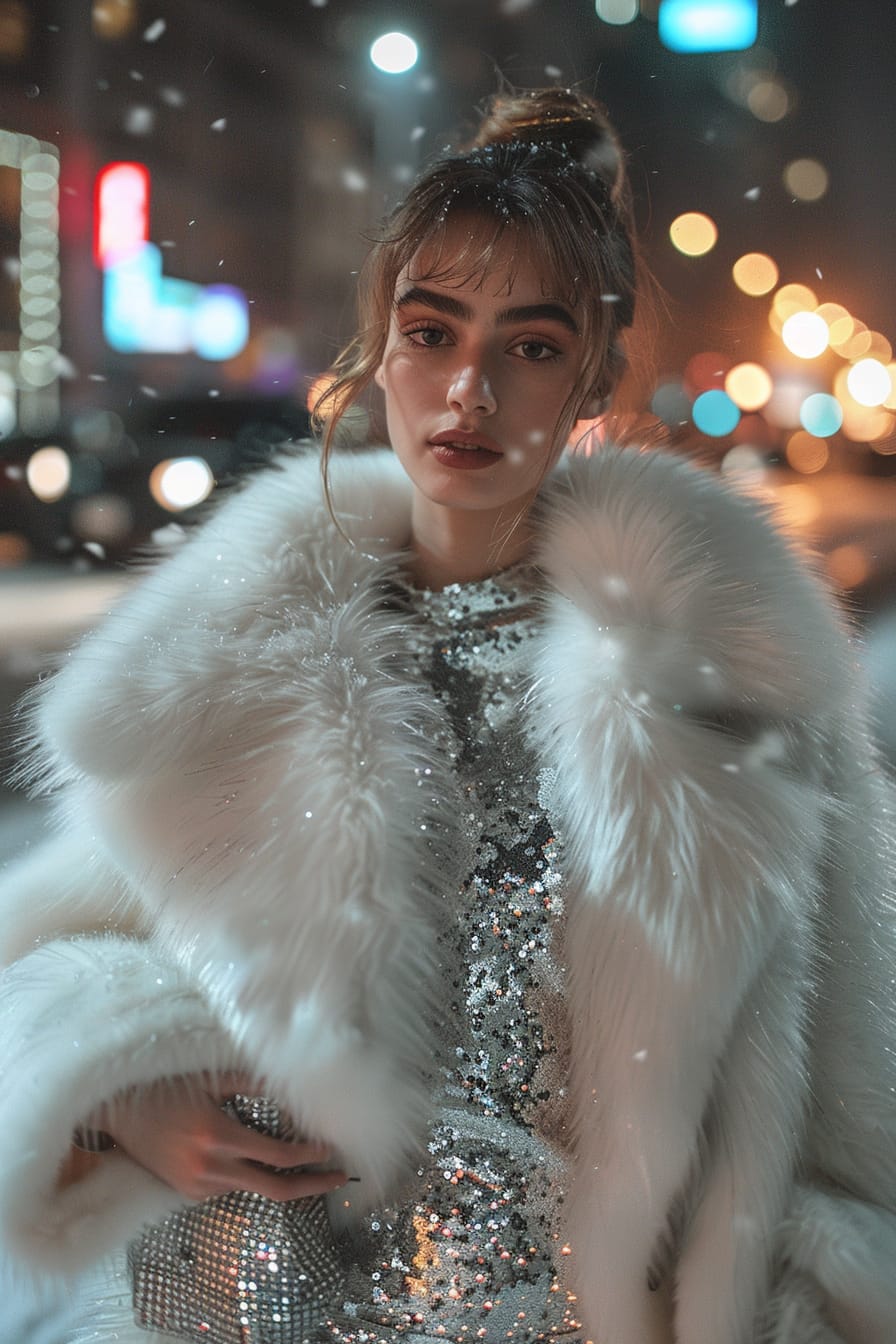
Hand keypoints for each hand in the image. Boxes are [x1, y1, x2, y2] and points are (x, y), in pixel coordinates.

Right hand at [93, 1072, 347, 1202]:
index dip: (308, 1155)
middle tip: (339, 1179)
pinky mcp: (187, 1193)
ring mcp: (196, 1186)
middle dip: (310, 1186)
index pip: (276, 1156)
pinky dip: (248, 1176)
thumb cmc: (164, 1086)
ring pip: (251, 1190)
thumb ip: (252, 1083)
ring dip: (279, 1179)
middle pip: (272, 1189)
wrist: (117, 1113)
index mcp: (217, 1136)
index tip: (331, 1148)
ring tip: (306, 1163)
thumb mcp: (210, 1078)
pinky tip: (256, 1160)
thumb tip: (293, 1087)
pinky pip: (229, 1188)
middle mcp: (208, 1167)